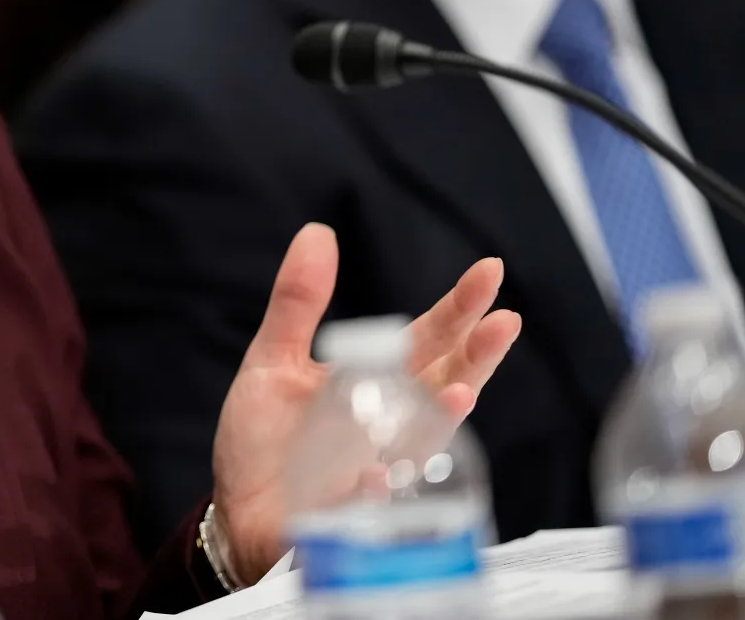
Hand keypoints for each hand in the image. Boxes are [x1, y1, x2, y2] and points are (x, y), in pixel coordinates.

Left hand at [208, 225, 520, 582]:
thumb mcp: (273, 360)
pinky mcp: (352, 514)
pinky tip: (376, 473)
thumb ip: (298, 303)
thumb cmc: (265, 440)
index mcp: (376, 382)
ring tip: (460, 393)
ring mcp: (379, 470)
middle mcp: (391, 424)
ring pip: (424, 443)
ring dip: (441, 420)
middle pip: (444, 385)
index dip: (459, 309)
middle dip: (476, 357)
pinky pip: (373, 504)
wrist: (239, 514)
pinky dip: (377, 488)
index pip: (429, 340)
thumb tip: (318, 232)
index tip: (491, 272)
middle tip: (505, 322)